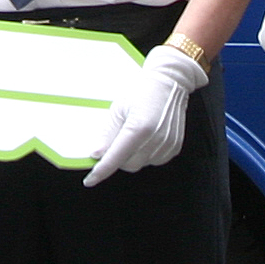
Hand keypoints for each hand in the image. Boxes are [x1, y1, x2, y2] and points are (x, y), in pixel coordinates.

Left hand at [86, 43, 200, 185]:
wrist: (170, 83)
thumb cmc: (143, 91)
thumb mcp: (118, 109)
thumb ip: (107, 134)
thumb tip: (97, 154)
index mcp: (139, 128)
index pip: (116, 158)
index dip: (101, 171)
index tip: (90, 180)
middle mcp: (155, 139)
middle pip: (128, 165)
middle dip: (117, 159)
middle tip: (114, 142)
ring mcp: (167, 145)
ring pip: (141, 164)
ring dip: (132, 156)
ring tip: (134, 133)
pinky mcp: (174, 147)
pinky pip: (154, 160)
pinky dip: (145, 154)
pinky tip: (146, 137)